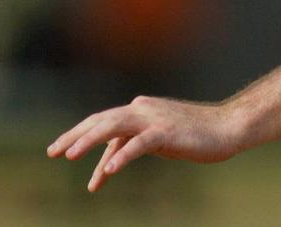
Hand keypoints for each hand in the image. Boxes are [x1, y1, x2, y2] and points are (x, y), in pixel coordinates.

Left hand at [47, 96, 237, 191]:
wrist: (227, 127)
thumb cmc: (193, 134)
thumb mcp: (156, 140)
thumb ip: (131, 144)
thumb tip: (107, 162)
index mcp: (140, 109)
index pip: (103, 121)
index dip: (80, 135)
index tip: (60, 150)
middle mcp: (143, 108)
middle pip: (102, 120)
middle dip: (76, 135)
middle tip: (53, 151)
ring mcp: (155, 119)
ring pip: (115, 126)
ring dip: (90, 140)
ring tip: (71, 155)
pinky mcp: (167, 132)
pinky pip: (140, 144)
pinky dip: (123, 156)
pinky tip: (109, 172)